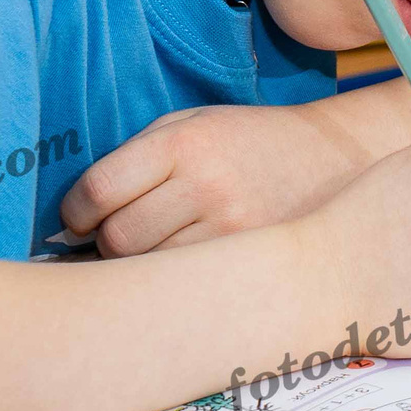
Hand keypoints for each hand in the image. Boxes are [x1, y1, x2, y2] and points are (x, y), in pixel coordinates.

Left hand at [63, 100, 378, 254]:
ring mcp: (234, 228)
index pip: (97, 191)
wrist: (337, 157)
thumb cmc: (247, 143)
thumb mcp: (193, 124)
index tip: (81, 219)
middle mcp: (208, 184)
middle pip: (117, 239)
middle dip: (108, 243)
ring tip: (163, 250)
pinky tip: (188, 269)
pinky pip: (187, 287)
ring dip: (143, 267)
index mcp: (185, 142)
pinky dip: (177, 283)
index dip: (76, 213)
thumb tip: (72, 219)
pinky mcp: (252, 260)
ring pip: (150, 271)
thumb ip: (135, 158)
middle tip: (124, 236)